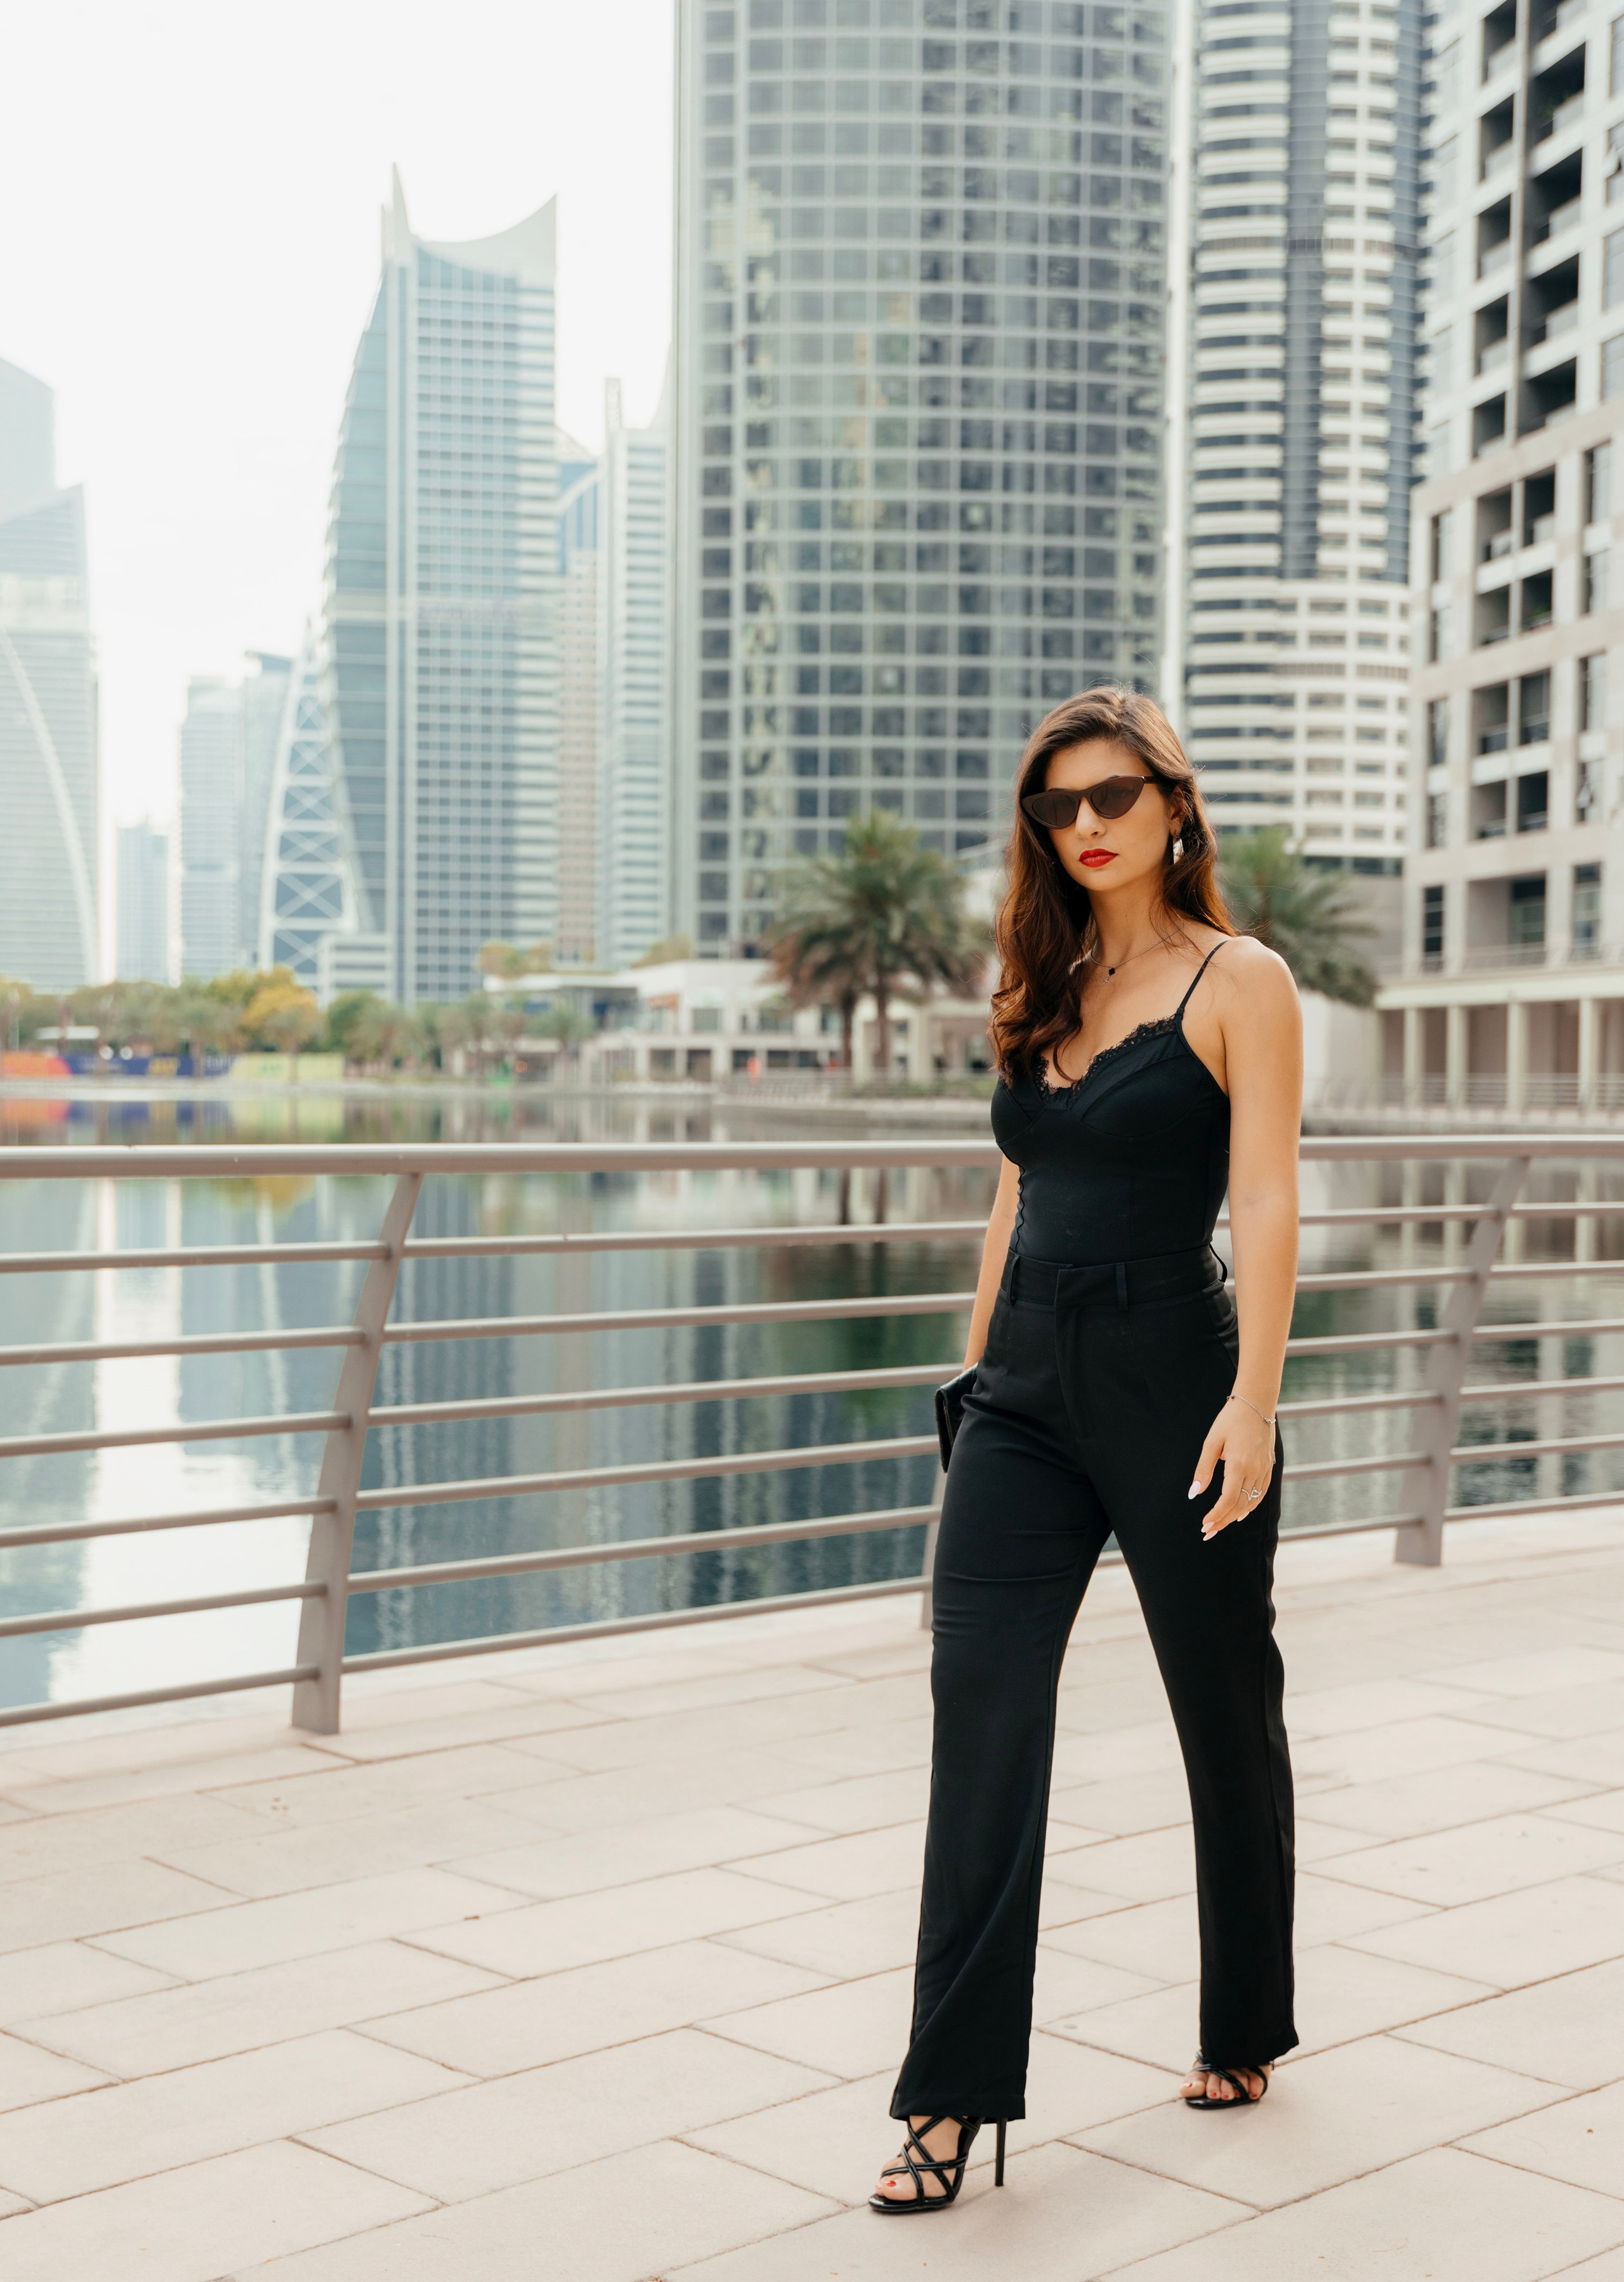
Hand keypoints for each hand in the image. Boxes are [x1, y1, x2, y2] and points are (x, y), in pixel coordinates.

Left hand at [1188, 1398, 1274, 1538]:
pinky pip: (1261, 1493)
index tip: (1204, 1525)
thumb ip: (1203, 1470)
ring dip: (1235, 1516)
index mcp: (1239, 1464)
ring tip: (1220, 1525)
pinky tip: (1241, 1513)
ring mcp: (1264, 1469)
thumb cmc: (1229, 1420)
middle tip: (1207, 1532)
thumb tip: (1194, 1494)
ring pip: (1251, 1501)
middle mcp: (1255, 1469)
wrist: (1256, 1404)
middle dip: (1223, 1521)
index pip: (1228, 1499)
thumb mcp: (1212, 1442)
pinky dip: (1251, 1505)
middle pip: (1239, 1505)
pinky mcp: (1269, 1467)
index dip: (1216, 1515)